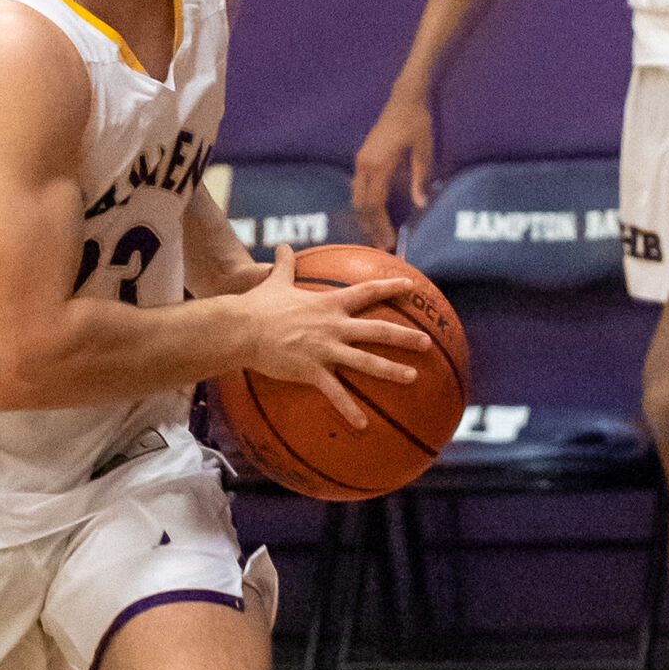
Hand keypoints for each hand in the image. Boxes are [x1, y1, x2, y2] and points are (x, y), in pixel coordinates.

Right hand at [230, 244, 426, 428]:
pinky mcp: (312, 371)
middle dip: (405, 336)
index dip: (390, 287)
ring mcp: (325, 350)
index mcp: (328, 304)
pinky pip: (336, 393)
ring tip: (413, 378)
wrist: (241, 329)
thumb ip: (284, 265)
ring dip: (391, 370)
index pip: (367, 292)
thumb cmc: (257, 306)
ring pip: (366, 361)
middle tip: (428, 343)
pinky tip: (363, 424)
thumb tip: (282, 245)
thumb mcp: (274, 282)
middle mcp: (334, 326)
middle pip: (377, 329)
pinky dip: (350, 409)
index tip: (412, 286)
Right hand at [352, 92, 435, 250]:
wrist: (404, 98)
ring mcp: (361, 159)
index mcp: (379, 164)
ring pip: (357, 197)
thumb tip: (421, 204)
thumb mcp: (424, 151)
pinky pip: (359, 186)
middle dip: (371, 227)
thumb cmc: (417, 122)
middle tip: (383, 245)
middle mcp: (365, 164)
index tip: (389, 241)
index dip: (380, 225)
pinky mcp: (363, 157)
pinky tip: (375, 213)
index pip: (375, 204)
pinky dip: (365, 203)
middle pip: (363, 205)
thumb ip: (420, 178)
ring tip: (378, 233)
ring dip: (367, 217)